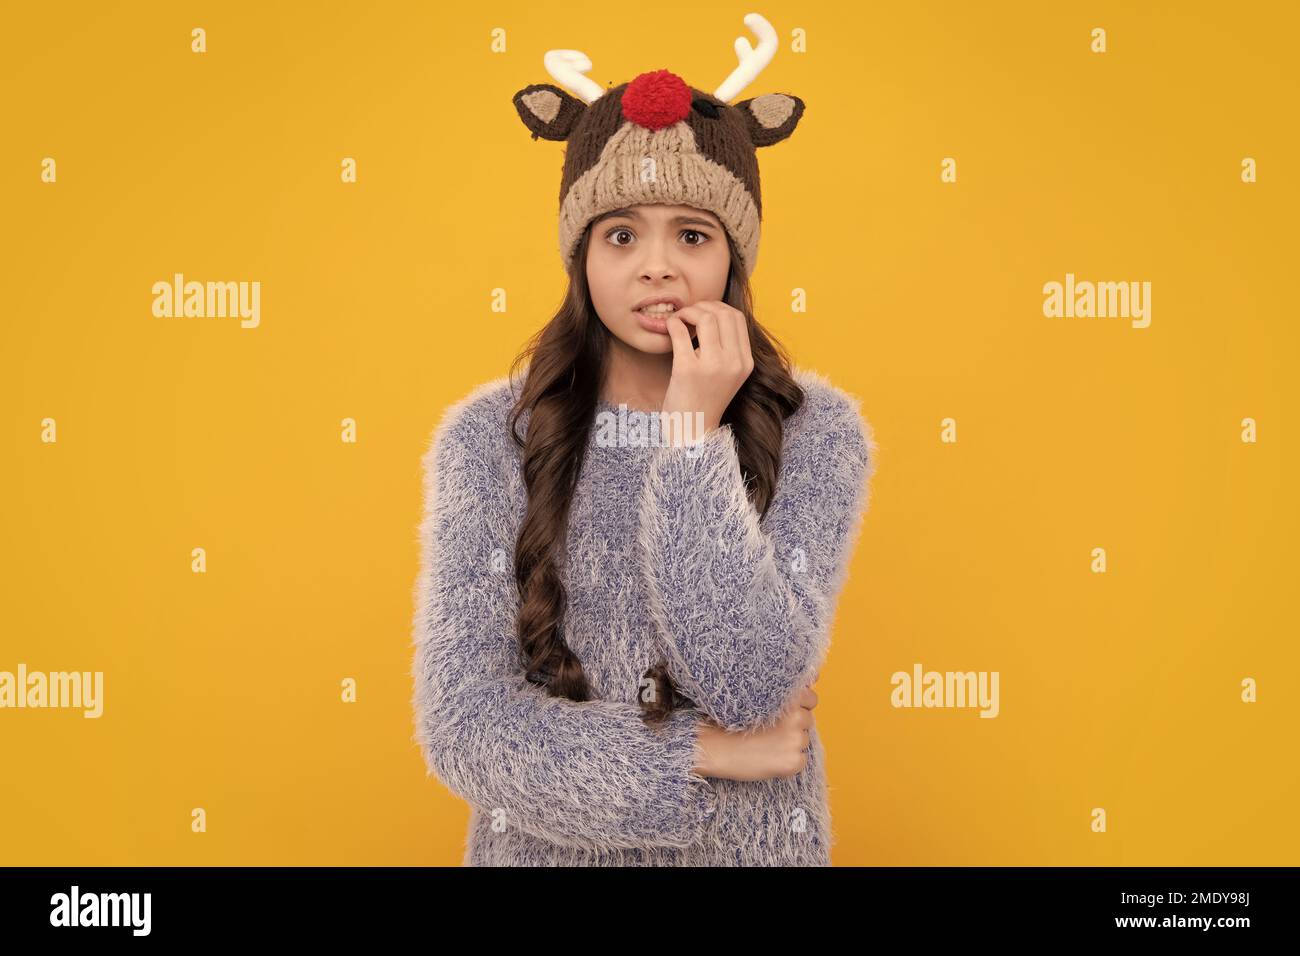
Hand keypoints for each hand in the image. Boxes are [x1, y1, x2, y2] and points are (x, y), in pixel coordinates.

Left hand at [661, 300, 753, 445]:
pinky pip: (680, 331)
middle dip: (702, 306)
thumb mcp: (727, 374)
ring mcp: (712, 366)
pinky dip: (673, 323)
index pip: (737, 318)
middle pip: (722, 313)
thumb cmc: (704, 399)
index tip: (702, 312)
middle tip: (687, 314)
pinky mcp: (688, 370)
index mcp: (745, 363)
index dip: (718, 307)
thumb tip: (713, 313)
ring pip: (705, 317)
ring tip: (678, 320)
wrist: (692, 431)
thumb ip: (727, 348)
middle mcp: (733, 363)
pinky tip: (669, 328)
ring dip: (687, 312)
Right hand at [693, 685, 818, 780]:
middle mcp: (797, 718)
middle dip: (794, 724)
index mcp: (789, 698)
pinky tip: (768, 757)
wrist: (713, 748)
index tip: (782, 712)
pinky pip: (800, 760)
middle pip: (808, 720)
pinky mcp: (793, 762)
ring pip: (803, 740)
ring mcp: (796, 741)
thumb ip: (784, 691)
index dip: (798, 705)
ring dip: (790, 742)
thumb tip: (815, 678)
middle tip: (770, 729)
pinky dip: (788, 761)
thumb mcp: (756, 697)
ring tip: (765, 743)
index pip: (811, 698)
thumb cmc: (728, 719)